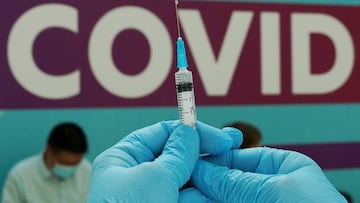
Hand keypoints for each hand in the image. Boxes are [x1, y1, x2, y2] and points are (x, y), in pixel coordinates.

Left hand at [87, 120, 241, 202]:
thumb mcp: (156, 177)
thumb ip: (177, 152)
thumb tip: (189, 132)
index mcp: (124, 159)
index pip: (162, 133)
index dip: (192, 132)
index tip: (220, 137)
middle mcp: (138, 176)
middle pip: (177, 157)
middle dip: (204, 154)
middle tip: (232, 148)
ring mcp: (153, 196)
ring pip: (187, 180)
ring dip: (209, 175)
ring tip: (230, 170)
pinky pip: (190, 198)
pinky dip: (205, 195)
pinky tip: (222, 190)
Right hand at [181, 146, 346, 202]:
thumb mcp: (275, 192)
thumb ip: (236, 182)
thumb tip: (202, 169)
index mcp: (282, 168)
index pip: (238, 157)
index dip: (212, 158)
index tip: (189, 161)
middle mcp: (267, 188)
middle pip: (226, 180)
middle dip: (203, 182)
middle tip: (180, 182)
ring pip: (221, 199)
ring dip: (200, 196)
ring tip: (181, 195)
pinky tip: (193, 202)